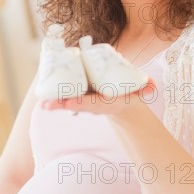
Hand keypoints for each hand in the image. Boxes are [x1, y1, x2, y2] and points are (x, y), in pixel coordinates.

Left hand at [40, 79, 156, 118]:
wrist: (123, 102)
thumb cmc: (130, 94)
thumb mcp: (141, 91)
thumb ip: (147, 87)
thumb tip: (152, 88)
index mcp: (105, 102)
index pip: (91, 103)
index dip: (80, 103)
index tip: (69, 103)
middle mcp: (92, 103)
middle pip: (74, 104)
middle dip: (60, 105)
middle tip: (46, 105)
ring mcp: (85, 100)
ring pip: (67, 102)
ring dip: (53, 102)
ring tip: (41, 101)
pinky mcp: (81, 94)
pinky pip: (65, 95)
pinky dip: (55, 94)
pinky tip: (42, 90)